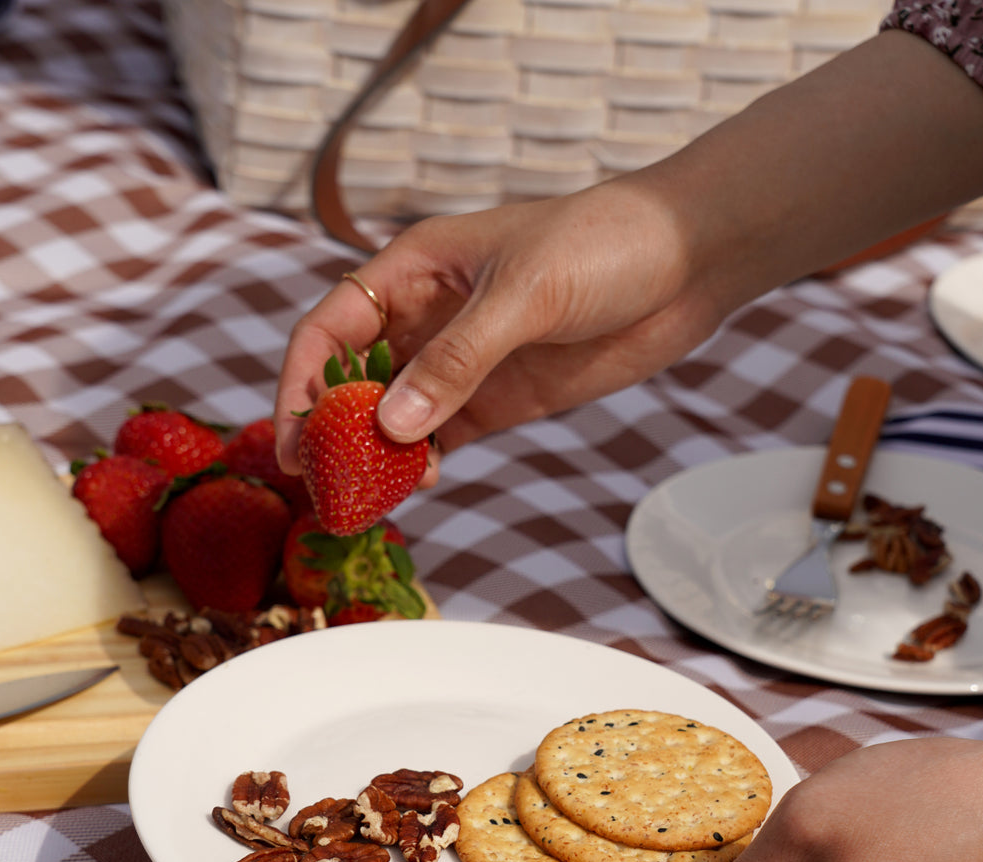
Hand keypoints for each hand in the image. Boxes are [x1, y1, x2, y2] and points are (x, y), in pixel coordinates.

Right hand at [274, 172, 733, 480]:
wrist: (688, 263)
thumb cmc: (605, 245)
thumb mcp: (526, 295)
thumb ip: (459, 358)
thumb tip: (391, 424)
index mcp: (416, 268)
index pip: (333, 325)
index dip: (302, 380)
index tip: (295, 437)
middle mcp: (428, 315)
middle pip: (353, 376)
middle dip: (331, 428)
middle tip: (323, 483)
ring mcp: (463, 360)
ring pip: (393, 413)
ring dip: (375, 453)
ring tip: (369, 495)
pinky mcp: (498, 396)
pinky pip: (441, 435)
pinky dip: (421, 461)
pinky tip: (420, 483)